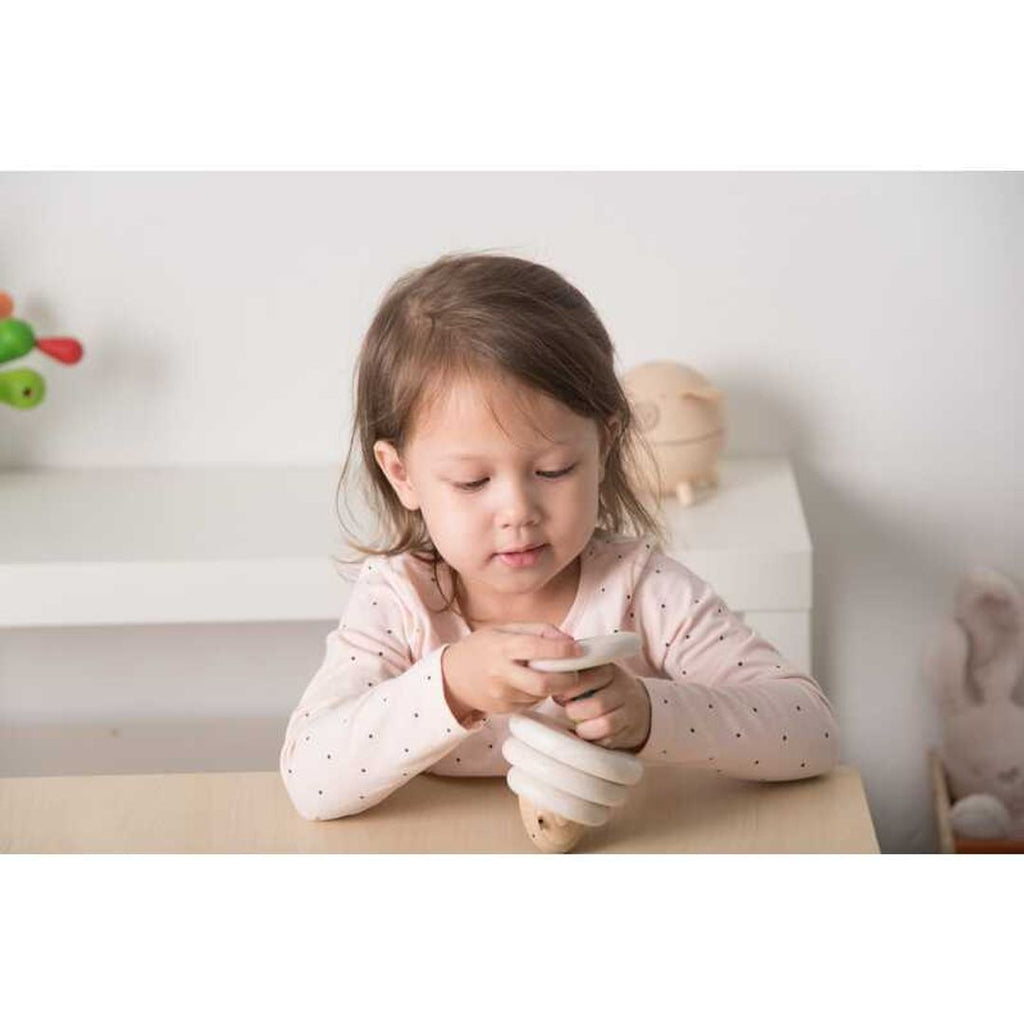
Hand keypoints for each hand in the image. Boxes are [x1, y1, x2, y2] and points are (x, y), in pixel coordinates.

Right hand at [441, 622, 583, 721]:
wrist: (452, 677)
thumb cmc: (482, 648)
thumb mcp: (505, 629)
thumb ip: (538, 630)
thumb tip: (568, 640)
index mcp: (501, 647)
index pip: (536, 649)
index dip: (561, 651)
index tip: (578, 650)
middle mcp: (500, 674)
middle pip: (542, 683)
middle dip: (566, 679)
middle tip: (576, 672)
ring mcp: (501, 695)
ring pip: (540, 695)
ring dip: (554, 687)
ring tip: (555, 675)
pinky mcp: (504, 710)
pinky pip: (531, 703)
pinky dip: (540, 694)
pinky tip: (536, 684)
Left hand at [554, 662, 651, 752]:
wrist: (638, 708)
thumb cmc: (603, 690)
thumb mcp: (592, 674)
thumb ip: (573, 675)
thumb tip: (548, 684)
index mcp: (609, 670)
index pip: (586, 678)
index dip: (568, 691)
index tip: (560, 696)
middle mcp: (623, 688)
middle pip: (596, 705)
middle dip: (575, 712)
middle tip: (568, 711)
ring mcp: (629, 710)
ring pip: (604, 724)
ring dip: (584, 728)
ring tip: (578, 725)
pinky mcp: (630, 730)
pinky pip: (609, 739)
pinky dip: (594, 739)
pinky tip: (589, 733)